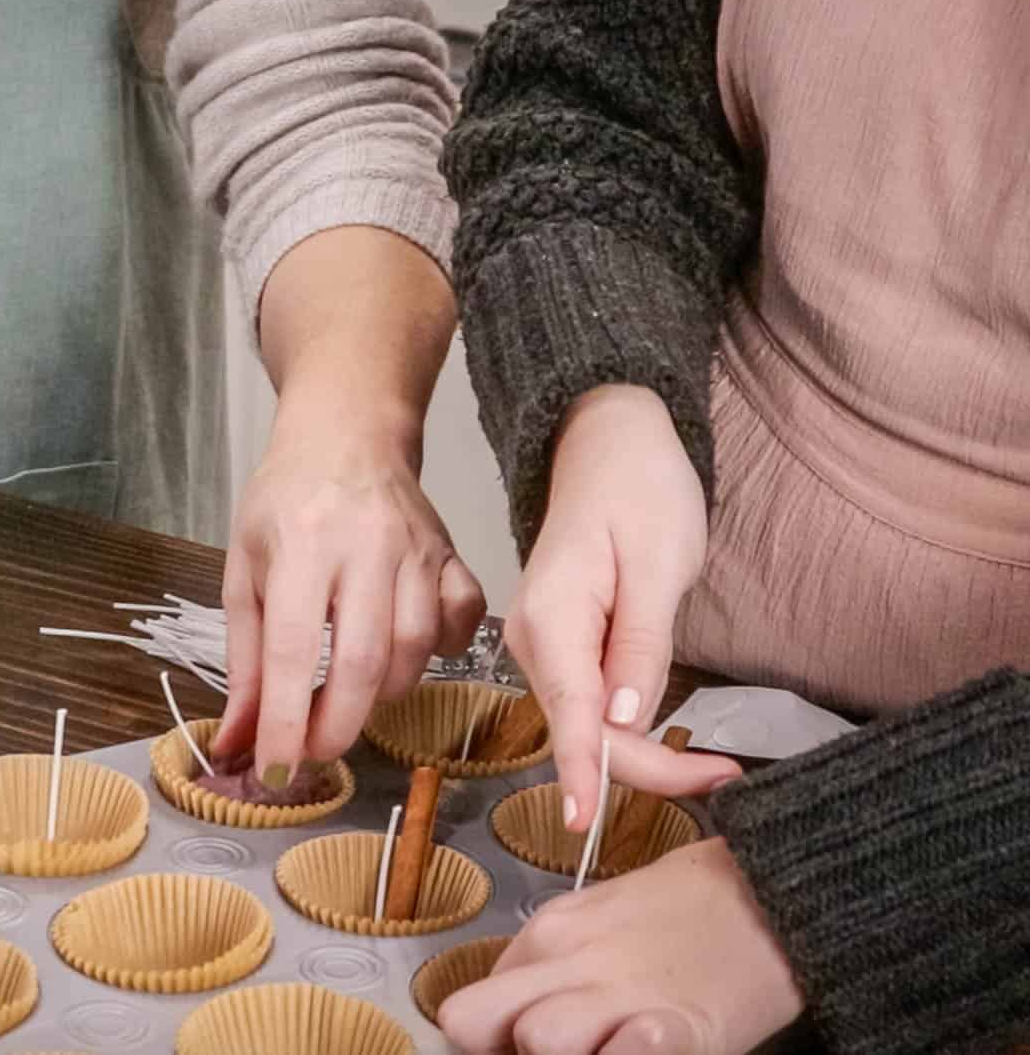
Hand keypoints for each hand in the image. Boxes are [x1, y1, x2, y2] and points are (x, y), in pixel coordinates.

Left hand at [215, 439, 485, 776]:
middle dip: (339, 726)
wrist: (346, 436)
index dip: (286, 721)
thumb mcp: (243, 573)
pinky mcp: (452, 555)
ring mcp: (417, 550)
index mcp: (299, 544)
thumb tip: (238, 743)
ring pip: (415, 650)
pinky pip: (461, 622)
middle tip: (315, 753)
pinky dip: (439, 654)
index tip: (276, 769)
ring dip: (383, 695)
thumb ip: (243, 662)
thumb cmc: (284, 504)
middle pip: (364, 661)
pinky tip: (407, 656)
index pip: (293, 650)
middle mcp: (364, 546)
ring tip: (351, 699)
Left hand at [441, 837, 803, 1053]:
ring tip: (612, 1046)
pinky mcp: (675, 1026)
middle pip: (470, 1023)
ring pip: (538, 1041)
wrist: (778, 892)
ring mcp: (617, 991)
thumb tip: (513, 1020)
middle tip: (562, 1052)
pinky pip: (625, 1054)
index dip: (492, 1040)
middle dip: (503, 1051)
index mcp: (548, 931)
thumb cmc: (694, 910)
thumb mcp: (601, 919)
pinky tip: (649, 1045)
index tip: (520, 1048)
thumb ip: (551, 964)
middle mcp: (566, 957)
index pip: (468, 1007)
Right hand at [508, 385, 738, 832]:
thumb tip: (622, 718)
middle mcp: (536, 640)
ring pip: (586, 724)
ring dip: (641, 755)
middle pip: (582, 730)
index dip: (583, 772)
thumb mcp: (657, 561)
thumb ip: (638, 643)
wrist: (608, 438)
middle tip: (726, 775)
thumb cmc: (639, 488)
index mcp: (552, 618)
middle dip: (646, 767)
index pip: (569, 712)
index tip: (584, 824)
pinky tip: (666, 741)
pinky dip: (627, 732)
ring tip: (714, 767)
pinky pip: (590, 705)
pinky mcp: (566, 645)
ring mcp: (547, 644)